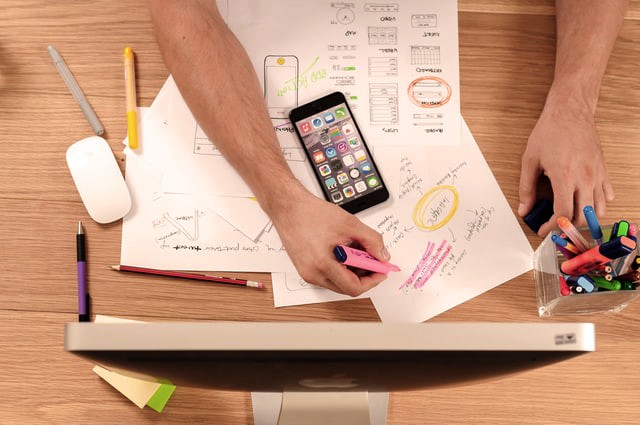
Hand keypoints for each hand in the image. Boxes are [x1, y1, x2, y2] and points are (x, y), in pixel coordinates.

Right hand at [269, 185, 390, 295]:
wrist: (288, 208)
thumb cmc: (310, 213)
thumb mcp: (350, 224)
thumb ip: (371, 241)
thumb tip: (382, 256)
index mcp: (323, 264)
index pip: (354, 287)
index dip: (372, 281)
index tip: (381, 271)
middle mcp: (313, 274)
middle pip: (346, 288)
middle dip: (364, 276)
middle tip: (373, 260)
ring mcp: (307, 273)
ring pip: (338, 282)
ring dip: (353, 271)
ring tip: (357, 251)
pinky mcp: (305, 269)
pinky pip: (328, 276)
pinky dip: (341, 268)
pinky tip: (345, 252)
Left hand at [518, 96, 613, 235]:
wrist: (570, 112)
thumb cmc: (550, 132)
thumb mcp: (530, 160)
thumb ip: (526, 188)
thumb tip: (524, 209)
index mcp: (565, 177)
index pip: (563, 214)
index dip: (552, 227)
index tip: (543, 230)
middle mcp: (585, 179)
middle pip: (582, 217)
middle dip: (567, 227)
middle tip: (554, 226)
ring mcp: (597, 175)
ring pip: (598, 210)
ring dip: (584, 218)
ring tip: (569, 217)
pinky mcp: (604, 170)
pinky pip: (606, 195)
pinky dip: (597, 204)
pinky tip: (584, 202)